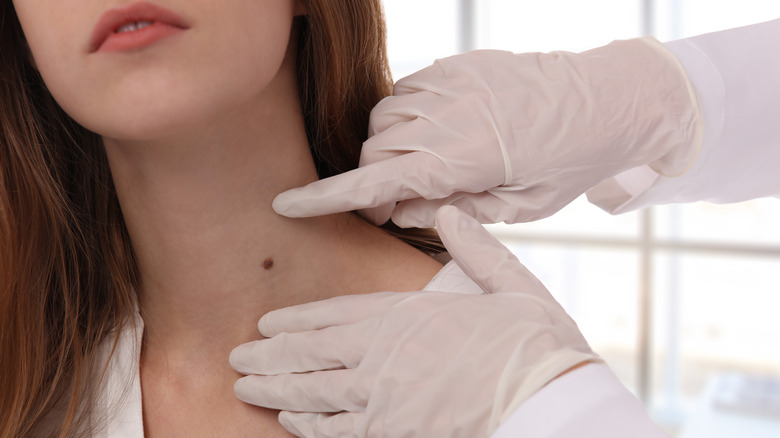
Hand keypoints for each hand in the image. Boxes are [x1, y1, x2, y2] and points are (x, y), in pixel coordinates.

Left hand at [230, 206, 598, 437]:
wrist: (547, 405)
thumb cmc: (534, 345)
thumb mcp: (510, 285)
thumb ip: (475, 249)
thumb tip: (451, 213)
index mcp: (407, 317)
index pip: (336, 314)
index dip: (296, 320)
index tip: (266, 324)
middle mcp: (385, 357)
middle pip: (312, 355)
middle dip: (270, 357)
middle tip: (236, 359)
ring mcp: (386, 399)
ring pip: (315, 394)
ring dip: (277, 391)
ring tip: (245, 389)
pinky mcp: (396, 432)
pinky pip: (341, 432)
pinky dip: (311, 428)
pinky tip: (290, 424)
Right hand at [272, 37, 700, 226]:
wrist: (610, 100)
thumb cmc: (569, 164)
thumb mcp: (516, 207)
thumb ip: (450, 208)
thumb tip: (396, 207)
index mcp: (466, 158)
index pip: (376, 181)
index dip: (326, 197)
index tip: (286, 205)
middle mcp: (450, 115)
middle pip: (374, 152)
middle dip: (370, 182)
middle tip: (395, 205)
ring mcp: (452, 83)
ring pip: (384, 120)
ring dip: (388, 149)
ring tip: (423, 167)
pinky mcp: (458, 65)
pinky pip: (407, 93)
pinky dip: (407, 119)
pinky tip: (435, 134)